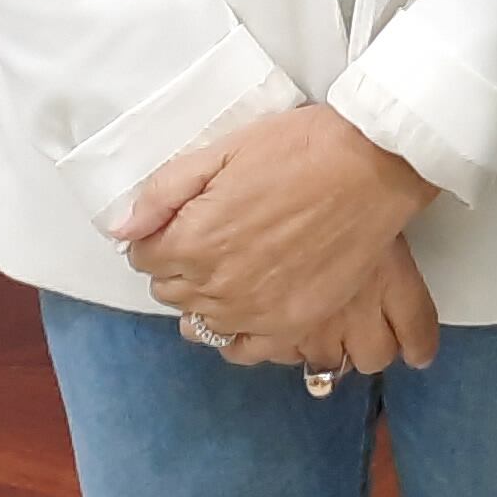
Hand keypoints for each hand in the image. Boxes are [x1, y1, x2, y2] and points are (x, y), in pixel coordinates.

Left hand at [127, 106, 436, 352]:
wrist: (374, 167)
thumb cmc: (300, 148)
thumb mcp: (223, 150)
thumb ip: (164, 192)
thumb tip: (122, 229)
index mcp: (191, 241)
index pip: (143, 256)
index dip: (160, 234)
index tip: (184, 218)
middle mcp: (215, 285)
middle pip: (169, 289)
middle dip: (179, 263)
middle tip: (214, 234)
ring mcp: (254, 311)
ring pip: (201, 319)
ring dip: (207, 295)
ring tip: (235, 264)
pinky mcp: (291, 324)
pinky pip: (242, 347)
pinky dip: (236, 331)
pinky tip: (249, 303)